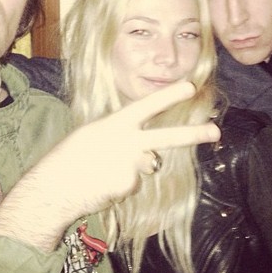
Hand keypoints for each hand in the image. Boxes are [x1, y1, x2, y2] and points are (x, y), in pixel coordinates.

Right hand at [48, 81, 220, 212]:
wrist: (55, 187)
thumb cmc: (69, 157)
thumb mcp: (94, 135)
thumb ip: (124, 139)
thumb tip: (149, 157)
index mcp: (115, 124)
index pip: (147, 105)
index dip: (170, 94)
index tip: (191, 85)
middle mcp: (127, 142)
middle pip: (167, 137)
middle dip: (193, 134)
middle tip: (216, 131)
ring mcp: (130, 165)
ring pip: (146, 165)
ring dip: (134, 168)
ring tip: (104, 171)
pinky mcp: (129, 186)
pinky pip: (134, 183)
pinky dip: (122, 185)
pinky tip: (103, 184)